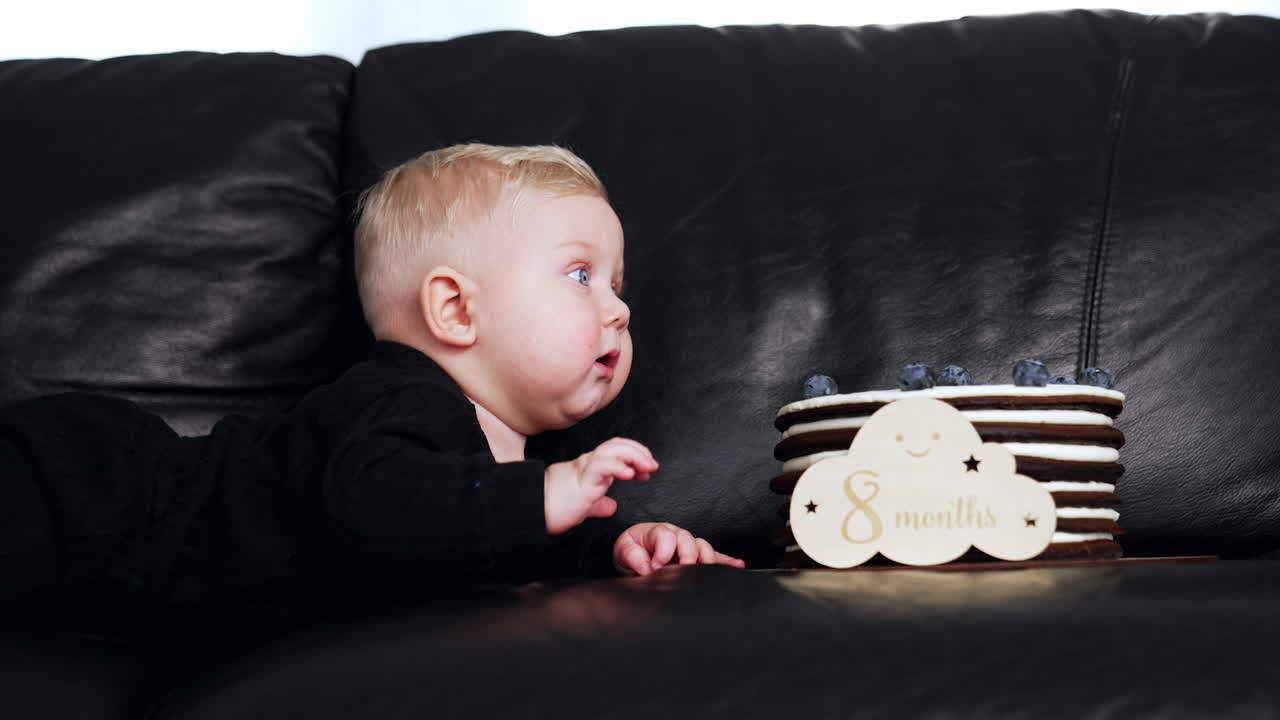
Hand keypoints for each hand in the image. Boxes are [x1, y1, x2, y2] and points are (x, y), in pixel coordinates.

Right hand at [544, 438, 657, 534]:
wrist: (531, 512)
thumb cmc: (552, 510)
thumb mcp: (582, 508)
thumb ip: (597, 506)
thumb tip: (612, 507)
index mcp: (589, 469)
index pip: (615, 452)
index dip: (634, 455)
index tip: (648, 470)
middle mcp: (587, 464)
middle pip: (617, 445)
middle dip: (639, 452)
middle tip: (653, 465)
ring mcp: (584, 469)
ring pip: (612, 450)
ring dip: (633, 455)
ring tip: (646, 466)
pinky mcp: (580, 480)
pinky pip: (602, 466)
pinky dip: (618, 466)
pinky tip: (629, 474)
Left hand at [613, 522, 746, 575]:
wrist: (635, 554)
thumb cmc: (631, 550)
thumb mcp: (623, 550)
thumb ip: (632, 556)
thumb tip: (647, 567)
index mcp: (656, 531)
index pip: (665, 535)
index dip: (662, 552)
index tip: (655, 568)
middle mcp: (675, 535)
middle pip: (687, 539)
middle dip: (687, 555)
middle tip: (681, 570)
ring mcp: (687, 545)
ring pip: (702, 546)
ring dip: (706, 559)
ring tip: (707, 571)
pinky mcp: (696, 555)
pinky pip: (714, 556)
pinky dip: (726, 561)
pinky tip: (738, 565)